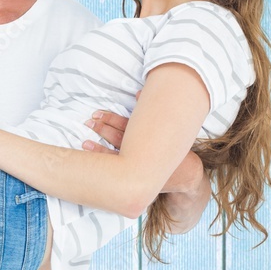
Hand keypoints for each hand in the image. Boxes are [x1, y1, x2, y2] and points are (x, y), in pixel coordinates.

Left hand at [81, 101, 204, 195]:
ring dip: (98, 150)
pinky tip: (91, 163)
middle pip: (118, 138)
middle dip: (102, 130)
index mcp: (149, 137)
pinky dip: (103, 166)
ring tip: (84, 144)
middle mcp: (143, 152)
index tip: (96, 114)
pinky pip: (115, 172)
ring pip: (114, 156)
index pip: (126, 126)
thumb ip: (151, 109)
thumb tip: (138, 92)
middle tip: (88, 122)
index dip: (110, 119)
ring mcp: (138, 166)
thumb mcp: (166, 127)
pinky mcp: (135, 177)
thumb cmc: (175, 147)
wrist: (186, 175)